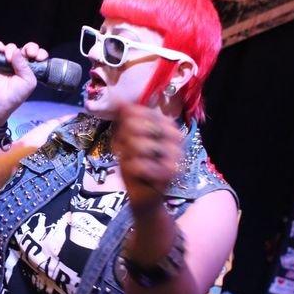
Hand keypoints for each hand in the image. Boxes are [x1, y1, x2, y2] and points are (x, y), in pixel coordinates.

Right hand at [0, 41, 48, 126]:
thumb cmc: (15, 95)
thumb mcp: (28, 81)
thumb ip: (25, 65)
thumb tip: (16, 51)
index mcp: (30, 69)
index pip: (37, 55)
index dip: (38, 53)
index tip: (38, 57)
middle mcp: (19, 64)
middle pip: (26, 48)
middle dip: (29, 48)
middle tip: (28, 53)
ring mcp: (7, 61)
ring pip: (11, 47)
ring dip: (11, 49)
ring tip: (9, 59)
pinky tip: (2, 51)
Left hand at [113, 102, 182, 218]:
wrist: (143, 196)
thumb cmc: (135, 165)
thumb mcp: (125, 139)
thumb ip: (124, 119)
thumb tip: (118, 97)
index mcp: (166, 125)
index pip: (141, 112)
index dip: (126, 123)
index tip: (125, 136)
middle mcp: (175, 136)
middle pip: (138, 125)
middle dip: (125, 140)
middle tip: (128, 152)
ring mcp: (175, 154)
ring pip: (139, 145)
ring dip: (129, 156)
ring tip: (134, 162)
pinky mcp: (171, 171)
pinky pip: (141, 164)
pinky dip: (133, 169)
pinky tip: (138, 173)